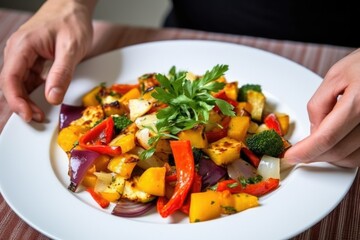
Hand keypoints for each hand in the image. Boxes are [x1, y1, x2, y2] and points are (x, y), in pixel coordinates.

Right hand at [0, 0, 96, 121]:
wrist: (73, 6)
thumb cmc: (71, 21)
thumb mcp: (71, 48)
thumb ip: (61, 73)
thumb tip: (52, 98)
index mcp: (22, 46)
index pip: (10, 78)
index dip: (16, 100)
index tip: (28, 115)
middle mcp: (18, 50)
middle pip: (11, 83)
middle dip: (21, 104)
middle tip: (37, 118)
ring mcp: (23, 54)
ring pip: (19, 82)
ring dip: (27, 99)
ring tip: (40, 112)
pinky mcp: (32, 57)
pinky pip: (28, 77)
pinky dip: (34, 90)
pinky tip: (44, 98)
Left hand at [284, 48, 359, 167]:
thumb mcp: (336, 75)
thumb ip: (320, 104)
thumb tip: (314, 130)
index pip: (326, 138)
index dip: (305, 151)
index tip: (291, 155)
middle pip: (339, 151)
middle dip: (314, 155)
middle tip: (300, 151)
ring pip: (352, 159)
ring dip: (331, 156)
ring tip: (319, 144)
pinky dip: (347, 154)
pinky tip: (338, 143)